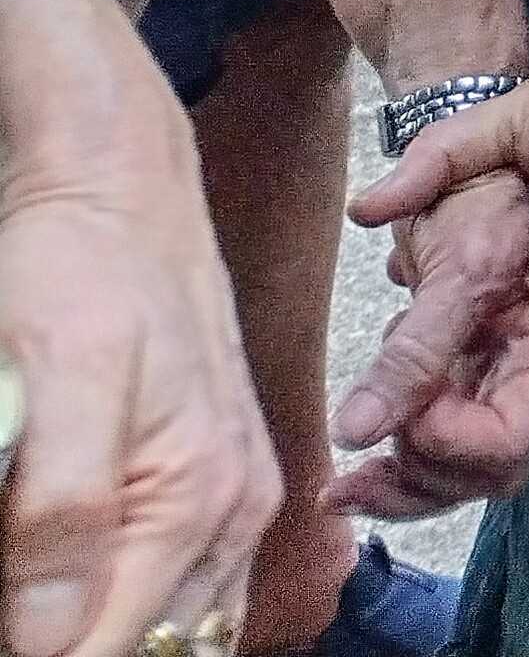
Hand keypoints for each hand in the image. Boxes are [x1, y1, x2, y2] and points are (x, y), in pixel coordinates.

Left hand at [0, 0, 277, 656]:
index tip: (1, 627)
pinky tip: (75, 579)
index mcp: (201, 498)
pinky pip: (175, 593)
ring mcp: (230, 507)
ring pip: (162, 632)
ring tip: (31, 579)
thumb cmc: (86, 264)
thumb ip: (63, 504)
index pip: (109, 652)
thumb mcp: (61, 372)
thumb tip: (47, 636)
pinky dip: (122, 607)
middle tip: (14, 589)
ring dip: (92, 627)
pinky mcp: (215, 490)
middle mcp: (232, 516)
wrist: (124, 190)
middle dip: (62, 641)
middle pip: (145, 649)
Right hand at [348, 73, 528, 475]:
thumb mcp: (508, 129)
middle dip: (417, 451)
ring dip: (466, 458)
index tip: (351, 426)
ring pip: (526, 425)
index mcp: (515, 273)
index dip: (396, 388)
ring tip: (403, 478)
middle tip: (358, 482)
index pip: (447, 349)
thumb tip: (364, 212)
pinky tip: (493, 464)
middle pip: (477, 404)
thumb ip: (434, 161)